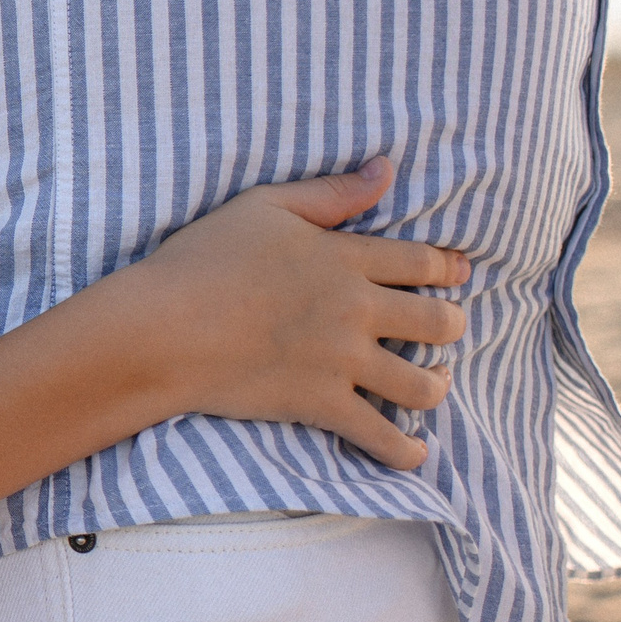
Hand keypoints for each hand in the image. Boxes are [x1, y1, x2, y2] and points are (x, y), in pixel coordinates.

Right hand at [120, 157, 470, 469]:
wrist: (162, 328)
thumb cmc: (202, 260)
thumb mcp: (263, 207)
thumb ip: (330, 193)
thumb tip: (386, 169)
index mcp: (346, 258)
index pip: (423, 263)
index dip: (449, 268)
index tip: (459, 274)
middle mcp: (356, 310)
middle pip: (439, 322)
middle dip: (452, 325)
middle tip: (446, 329)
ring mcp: (342, 361)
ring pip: (422, 383)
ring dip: (436, 384)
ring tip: (432, 382)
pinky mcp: (321, 404)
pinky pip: (380, 437)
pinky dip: (404, 451)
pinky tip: (413, 452)